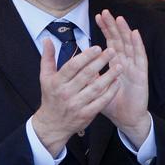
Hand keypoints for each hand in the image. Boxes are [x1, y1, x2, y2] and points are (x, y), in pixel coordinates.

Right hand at [32, 40, 120, 156]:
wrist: (51, 125)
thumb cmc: (51, 97)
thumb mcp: (45, 77)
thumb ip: (48, 57)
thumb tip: (47, 39)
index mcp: (57, 82)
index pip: (72, 66)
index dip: (86, 56)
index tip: (97, 47)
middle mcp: (67, 93)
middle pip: (86, 75)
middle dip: (100, 62)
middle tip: (112, 51)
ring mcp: (77, 105)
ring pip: (96, 88)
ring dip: (109, 76)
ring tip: (119, 66)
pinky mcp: (86, 115)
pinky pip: (101, 102)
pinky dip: (111, 92)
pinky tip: (117, 82)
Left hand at [95, 10, 150, 148]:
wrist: (126, 119)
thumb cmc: (112, 103)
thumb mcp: (97, 87)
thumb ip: (90, 74)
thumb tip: (77, 64)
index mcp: (116, 63)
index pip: (110, 42)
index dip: (105, 29)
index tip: (97, 17)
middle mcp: (125, 61)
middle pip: (119, 39)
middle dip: (112, 25)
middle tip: (105, 12)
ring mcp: (134, 66)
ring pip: (129, 44)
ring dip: (125, 31)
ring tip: (119, 18)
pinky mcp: (141, 73)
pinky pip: (140, 56)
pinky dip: (138, 44)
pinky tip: (135, 33)